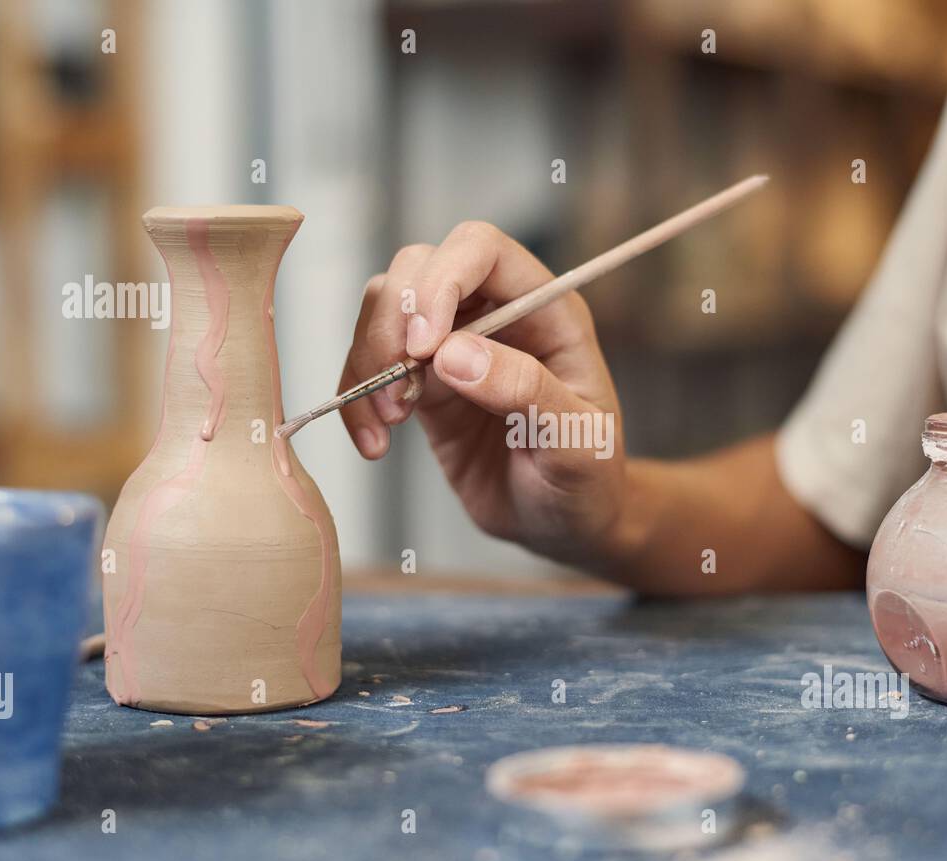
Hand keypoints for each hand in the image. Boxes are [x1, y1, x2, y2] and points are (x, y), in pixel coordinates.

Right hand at [338, 221, 628, 565]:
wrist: (565, 525)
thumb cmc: (588, 480)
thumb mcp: (577, 443)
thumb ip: (525, 391)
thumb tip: (453, 355)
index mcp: (546, 309)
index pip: (481, 250)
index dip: (442, 281)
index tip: (423, 346)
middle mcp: (496, 313)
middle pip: (419, 268)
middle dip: (392, 323)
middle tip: (399, 393)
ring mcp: (454, 345)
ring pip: (384, 310)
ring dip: (368, 361)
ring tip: (387, 423)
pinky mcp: (423, 383)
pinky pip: (372, 365)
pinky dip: (357, 397)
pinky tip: (374, 442)